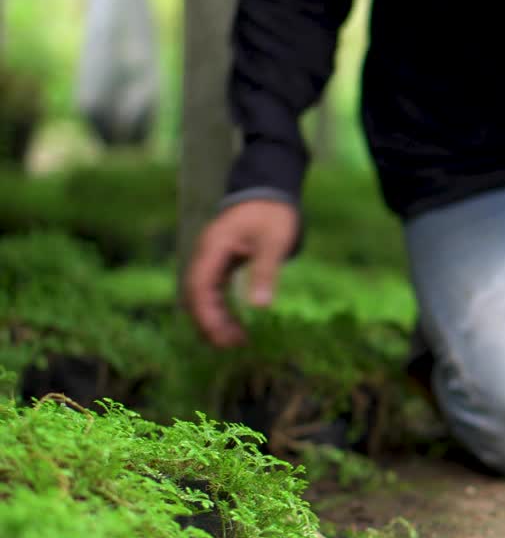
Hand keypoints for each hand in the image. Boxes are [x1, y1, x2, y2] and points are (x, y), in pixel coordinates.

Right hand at [184, 199, 299, 346]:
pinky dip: (222, 310)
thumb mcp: (274, 242)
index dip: (206, 315)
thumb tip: (260, 306)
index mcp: (213, 248)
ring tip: (237, 341)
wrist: (270, 191)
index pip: (198, 286)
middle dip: (209, 323)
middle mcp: (206, 255)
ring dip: (215, 319)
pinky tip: (236, 326)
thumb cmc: (273, 214)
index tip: (221, 337)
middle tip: (231, 346)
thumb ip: (266, 271)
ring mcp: (211, 259)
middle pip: (196, 295)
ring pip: (203, 296)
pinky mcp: (221, 263)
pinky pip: (214, 291)